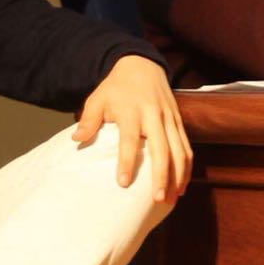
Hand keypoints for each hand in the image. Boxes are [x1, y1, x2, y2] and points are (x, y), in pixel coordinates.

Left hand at [73, 55, 191, 202]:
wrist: (142, 65)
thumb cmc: (116, 87)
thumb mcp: (97, 98)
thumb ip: (89, 120)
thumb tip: (77, 140)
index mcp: (131, 110)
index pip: (130, 139)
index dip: (127, 161)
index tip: (123, 183)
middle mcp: (154, 115)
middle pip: (162, 148)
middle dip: (162, 175)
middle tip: (158, 199)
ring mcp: (169, 118)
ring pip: (179, 150)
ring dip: (178, 175)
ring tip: (172, 199)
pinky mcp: (179, 121)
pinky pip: (186, 146)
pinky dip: (186, 167)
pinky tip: (182, 186)